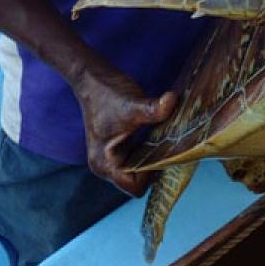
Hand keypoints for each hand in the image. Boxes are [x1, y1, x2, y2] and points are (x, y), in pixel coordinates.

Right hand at [74, 67, 176, 195]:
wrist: (91, 77)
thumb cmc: (106, 93)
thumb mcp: (132, 105)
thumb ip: (153, 109)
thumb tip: (173, 102)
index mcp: (104, 163)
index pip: (134, 187)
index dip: (152, 175)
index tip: (166, 155)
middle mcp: (105, 166)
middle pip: (137, 182)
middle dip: (155, 167)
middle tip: (172, 150)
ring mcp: (110, 158)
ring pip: (139, 170)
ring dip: (153, 159)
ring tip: (168, 144)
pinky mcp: (117, 149)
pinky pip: (137, 159)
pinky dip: (149, 151)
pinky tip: (160, 138)